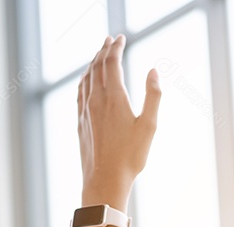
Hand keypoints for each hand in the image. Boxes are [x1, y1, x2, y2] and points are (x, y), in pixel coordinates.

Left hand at [77, 34, 160, 208]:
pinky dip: (84, 80)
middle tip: (110, 39)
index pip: (111, 62)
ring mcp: (85, 111)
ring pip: (86, 78)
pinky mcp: (80, 123)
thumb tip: (153, 71)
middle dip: (103, 50)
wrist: (104, 181)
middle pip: (96, 66)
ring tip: (99, 54)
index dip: (115, 47)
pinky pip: (80, 93)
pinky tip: (86, 81)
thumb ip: (153, 96)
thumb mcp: (149, 126)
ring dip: (93, 63)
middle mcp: (95, 100)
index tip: (120, 37)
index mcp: (113, 97)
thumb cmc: (130, 157)